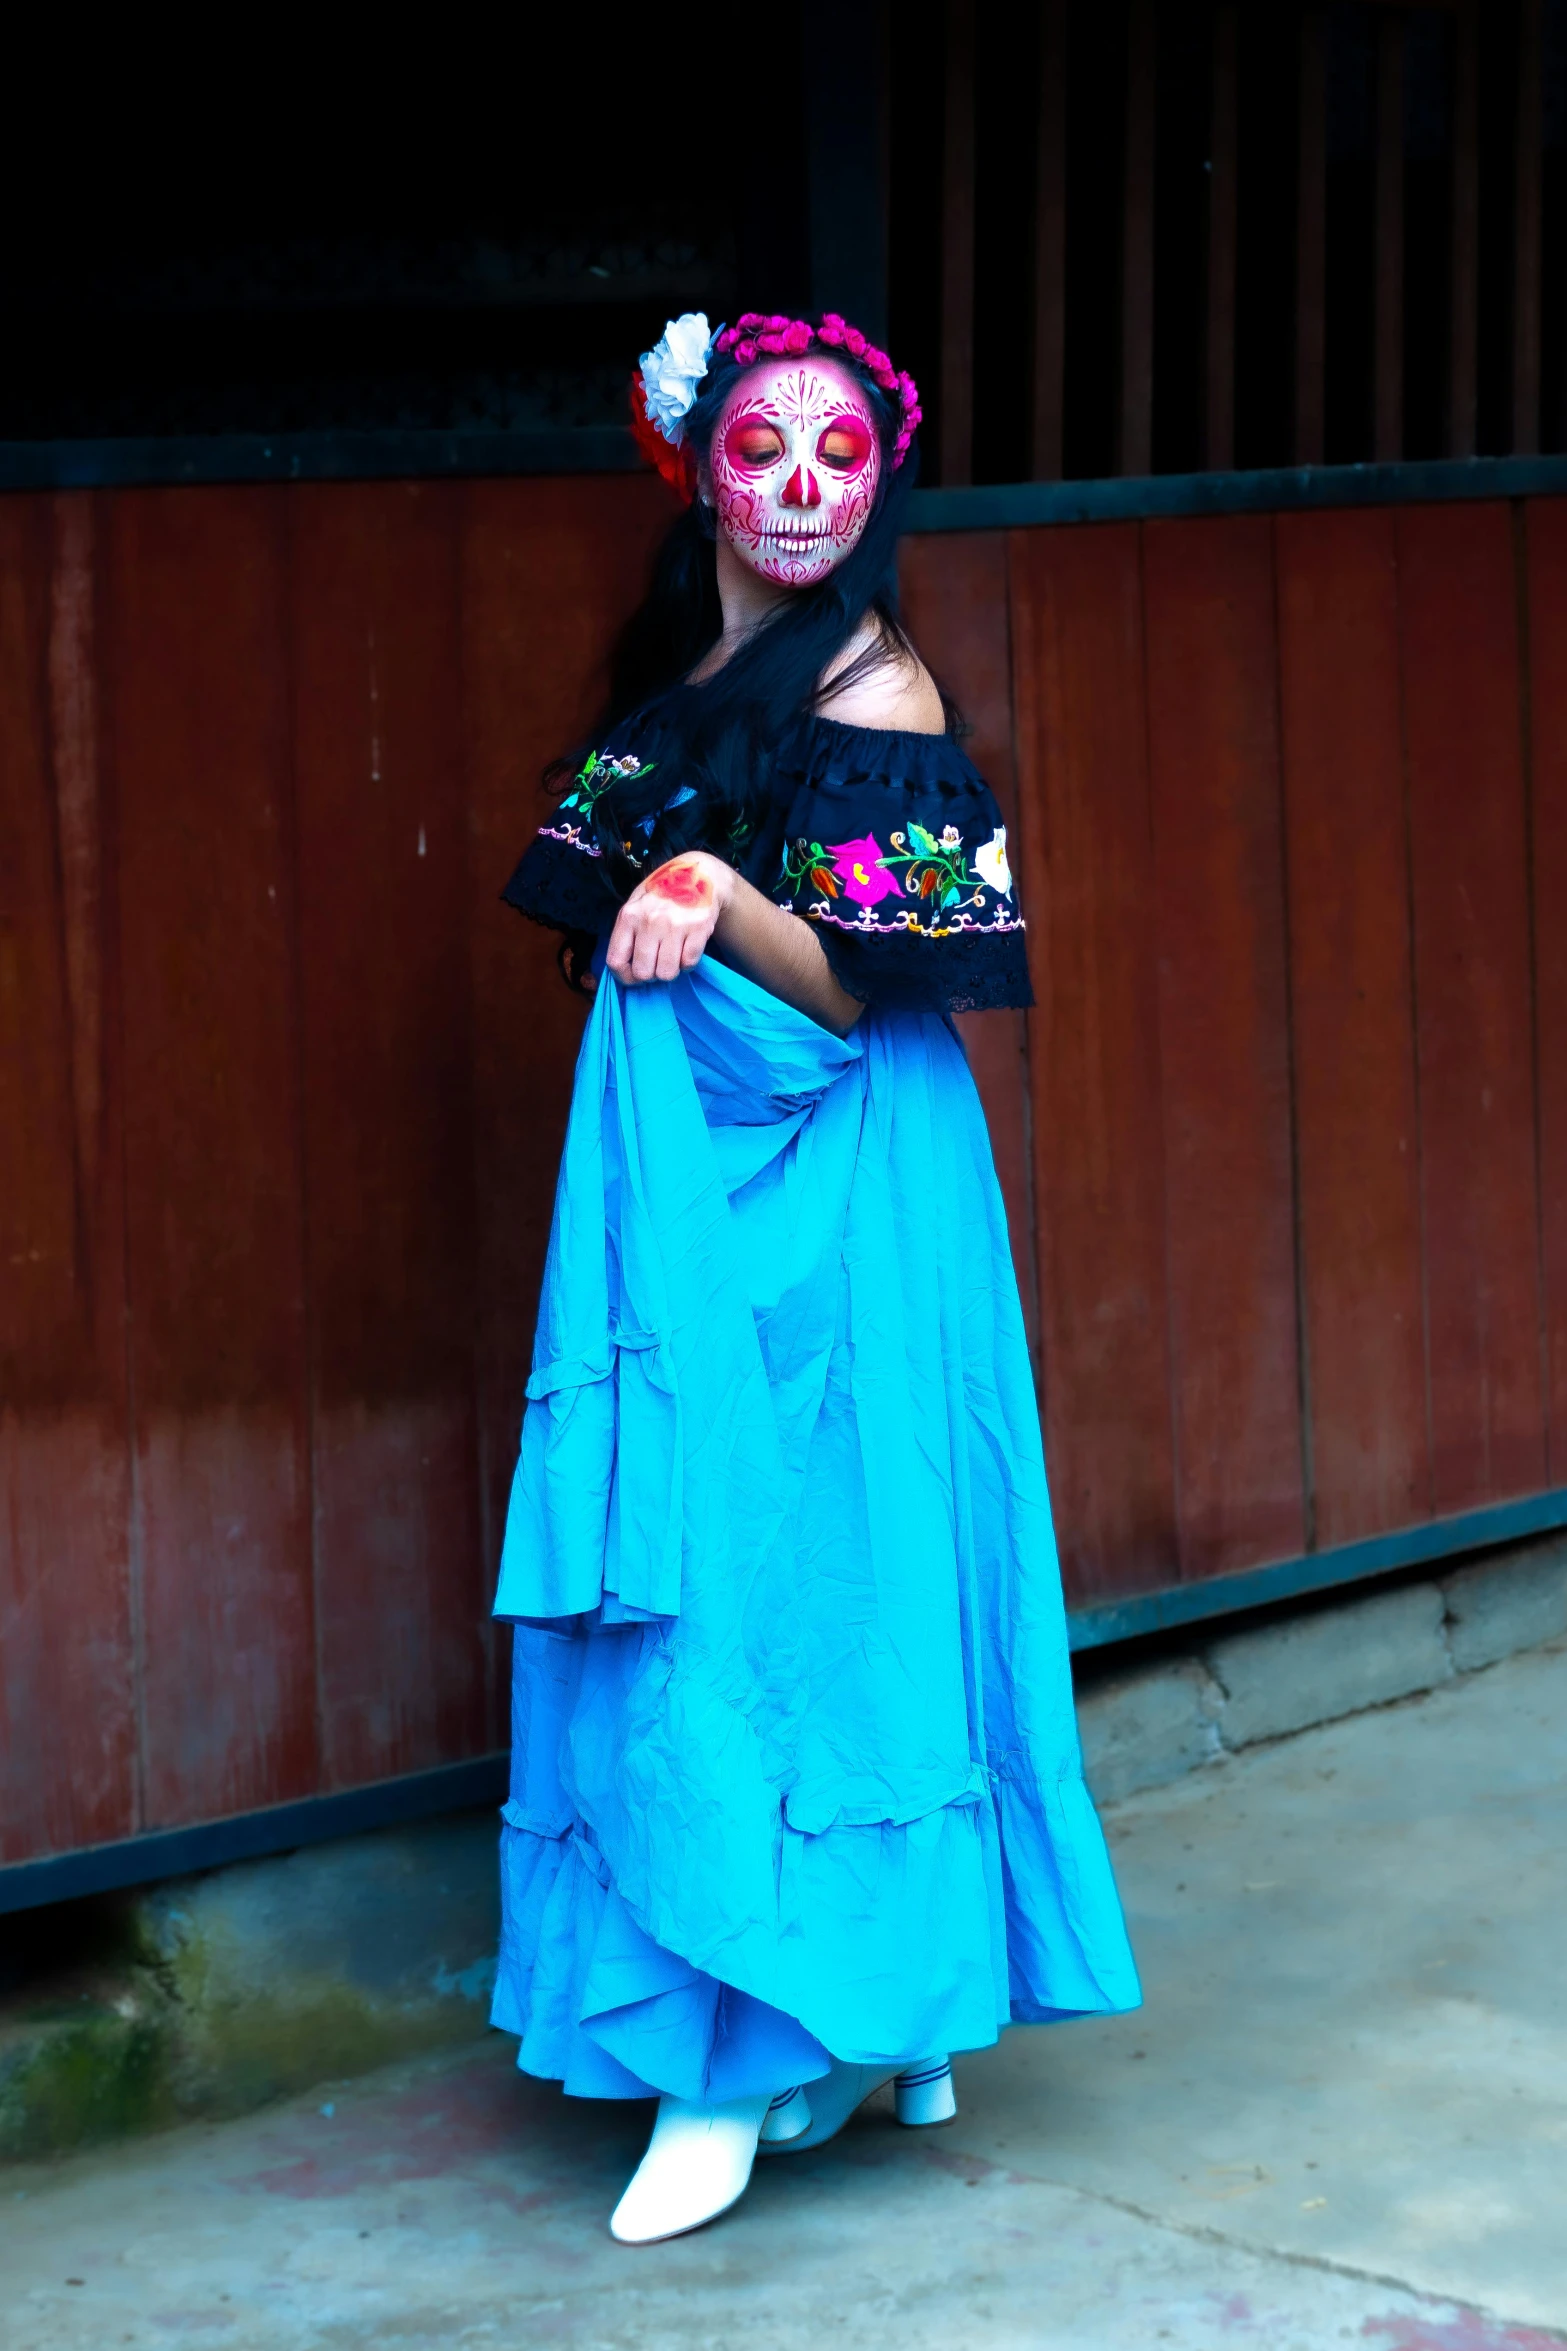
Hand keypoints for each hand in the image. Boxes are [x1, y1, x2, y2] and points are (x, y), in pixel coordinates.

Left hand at [605, 853, 731, 985]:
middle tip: (657, 963)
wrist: (698, 873)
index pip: (616, 961)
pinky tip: (686, 949)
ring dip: (670, 970)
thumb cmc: (662, 894)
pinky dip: (688, 963)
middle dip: (651, 975)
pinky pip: (689, 963)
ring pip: (667, 973)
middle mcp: (650, 920)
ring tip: (672, 955)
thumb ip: (627, 935)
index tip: (633, 976)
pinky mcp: (698, 928)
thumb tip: (625, 970)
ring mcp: (675, 924)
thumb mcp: (636, 906)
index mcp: (629, 916)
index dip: (624, 977)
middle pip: (643, 972)